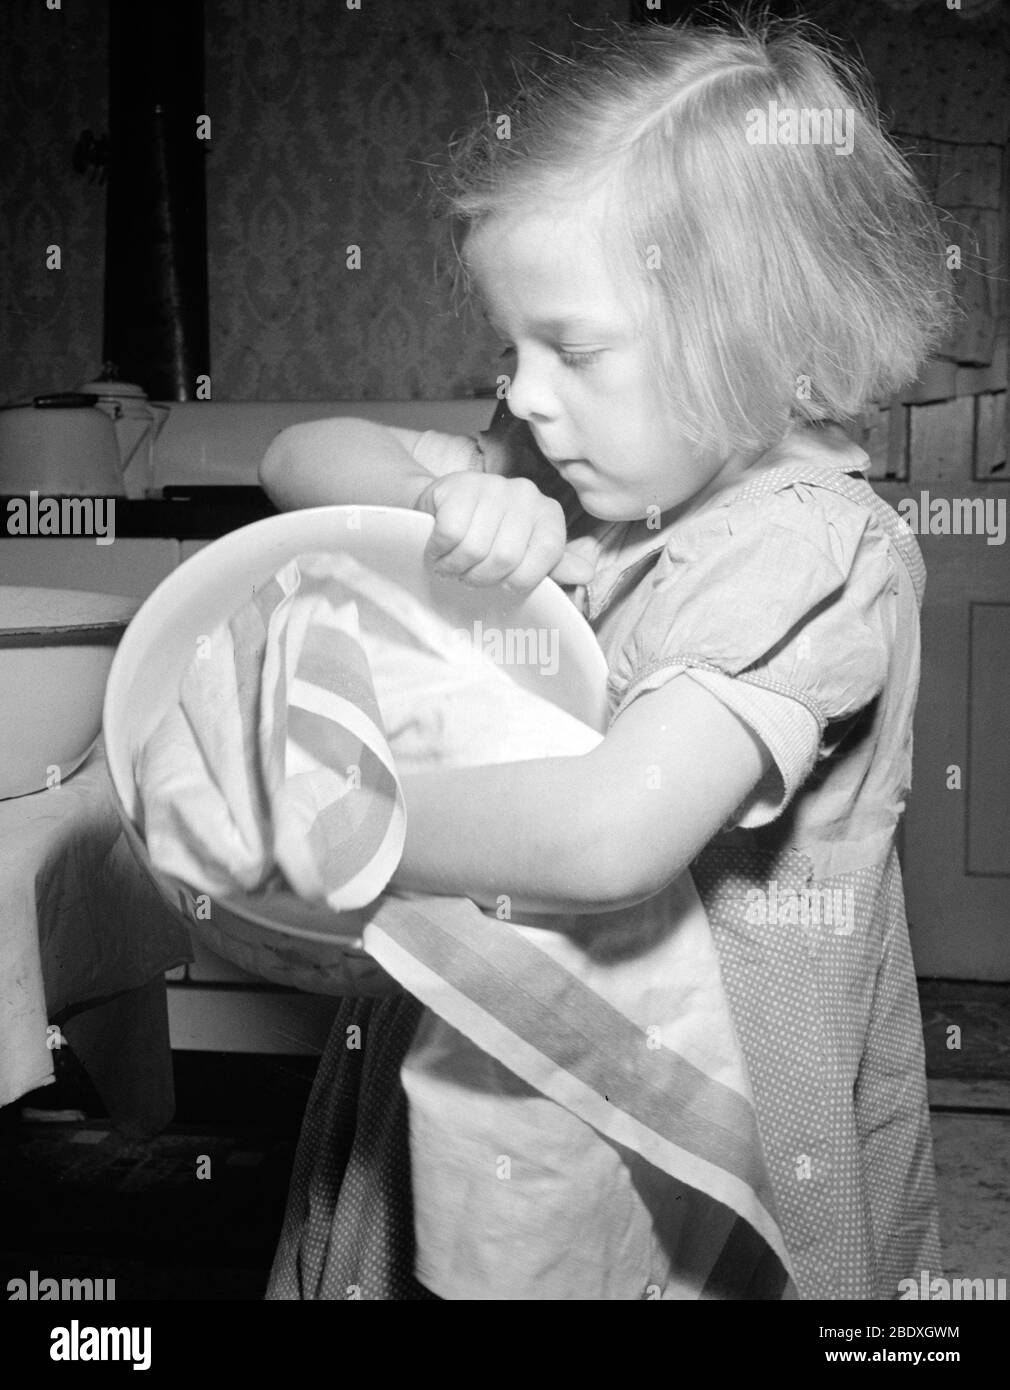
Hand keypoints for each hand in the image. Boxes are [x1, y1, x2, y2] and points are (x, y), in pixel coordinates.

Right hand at [412, 470, 594, 592]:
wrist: (440, 508)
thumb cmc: (486, 538)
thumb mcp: (524, 555)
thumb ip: (554, 566)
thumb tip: (587, 573)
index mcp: (548, 513)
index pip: (547, 556)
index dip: (521, 580)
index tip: (503, 583)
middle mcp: (526, 494)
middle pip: (506, 557)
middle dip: (481, 577)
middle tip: (469, 575)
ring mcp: (493, 486)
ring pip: (475, 549)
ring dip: (456, 567)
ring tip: (451, 564)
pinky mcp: (458, 487)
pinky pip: (450, 535)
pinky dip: (439, 551)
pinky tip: (438, 549)